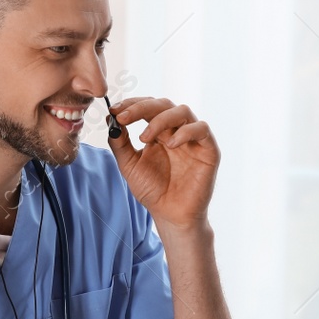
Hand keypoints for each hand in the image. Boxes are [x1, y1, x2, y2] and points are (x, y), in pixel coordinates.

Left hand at [106, 97, 219, 230]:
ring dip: (160, 119)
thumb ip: (120, 143)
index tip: (114, 111)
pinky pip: (201, 129)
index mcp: (159, 132)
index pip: (148, 107)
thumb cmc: (152, 191)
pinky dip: (185, 132)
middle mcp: (177, 130)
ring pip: (182, 111)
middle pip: (163, 104)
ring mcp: (193, 138)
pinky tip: (171, 145)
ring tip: (144, 138)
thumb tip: (110, 119)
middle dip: (141, 107)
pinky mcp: (208, 149)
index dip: (131, 104)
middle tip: (123, 117)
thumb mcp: (129, 165)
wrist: (170, 214)